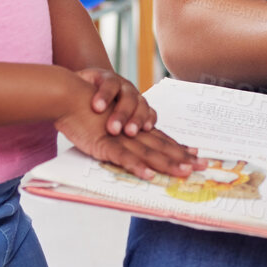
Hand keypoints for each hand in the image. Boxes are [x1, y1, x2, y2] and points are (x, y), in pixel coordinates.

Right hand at [56, 74, 195, 178]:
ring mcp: (120, 133)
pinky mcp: (103, 140)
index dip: (179, 147)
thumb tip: (134, 144)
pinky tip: (147, 174)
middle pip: (161, 143)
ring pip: (147, 149)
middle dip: (181, 156)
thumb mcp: (109, 119)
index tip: (198, 155)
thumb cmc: (85, 107)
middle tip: (200, 166)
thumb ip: (123, 130)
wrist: (66, 92)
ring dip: (164, 162)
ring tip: (181, 172)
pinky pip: (122, 155)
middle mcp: (132, 126)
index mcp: (135, 121)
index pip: (161, 137)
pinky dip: (135, 165)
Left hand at [76, 67, 155, 136]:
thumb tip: (53, 90)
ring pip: (141, 105)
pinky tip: (147, 129)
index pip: (108, 84)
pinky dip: (150, 120)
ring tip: (130, 132)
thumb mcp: (75, 85)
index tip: (95, 107)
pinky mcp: (142, 108)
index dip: (103, 95)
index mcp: (107, 79)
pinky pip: (150, 112)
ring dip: (137, 119)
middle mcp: (124, 86)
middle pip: (127, 97)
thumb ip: (69, 87)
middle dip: (121, 113)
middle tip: (114, 128)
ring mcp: (135, 96)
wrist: (96, 89)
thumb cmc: (83, 92)